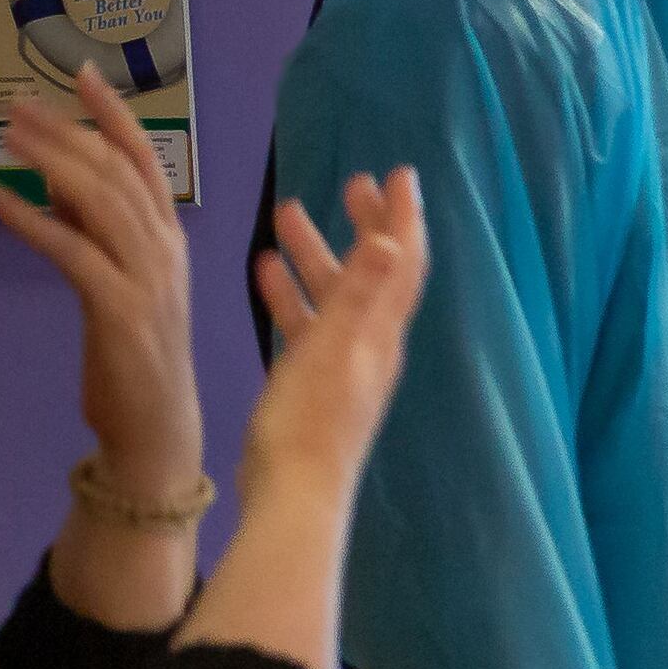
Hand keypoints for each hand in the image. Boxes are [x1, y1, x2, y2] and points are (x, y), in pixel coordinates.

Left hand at [0, 70, 200, 498]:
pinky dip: (35, 220)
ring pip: (101, 201)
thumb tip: (57, 184)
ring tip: (7, 136)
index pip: (145, 164)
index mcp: (170, 244)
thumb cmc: (133, 361)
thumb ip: (95, 234)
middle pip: (118, 172)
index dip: (114, 116)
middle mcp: (166, 253)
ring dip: (51, 161)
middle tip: (16, 104)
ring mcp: (148, 280)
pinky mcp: (120, 309)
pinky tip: (0, 199)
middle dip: (67, 131)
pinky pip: (73, 250)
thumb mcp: (116, 285)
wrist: (156, 431)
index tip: (81, 75)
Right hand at [247, 171, 424, 498]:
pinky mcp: (314, 385)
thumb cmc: (309, 422)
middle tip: (351, 182)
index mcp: (381, 333)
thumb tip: (393, 240)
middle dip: (366, 224)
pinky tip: (263, 272)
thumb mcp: (332, 348)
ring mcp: (344, 367)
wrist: (293, 496)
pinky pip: (308, 324)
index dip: (404, 217)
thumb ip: (359, 293)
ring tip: (285, 213)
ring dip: (316, 253)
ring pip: (336, 295)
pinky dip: (291, 294)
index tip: (400, 173)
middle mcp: (372, 346)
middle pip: (376, 272)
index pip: (403, 263)